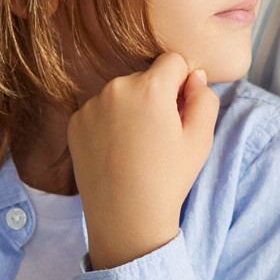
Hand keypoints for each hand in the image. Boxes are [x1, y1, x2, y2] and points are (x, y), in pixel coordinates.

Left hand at [67, 53, 219, 269]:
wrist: (125, 218)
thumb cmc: (168, 179)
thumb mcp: (201, 139)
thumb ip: (204, 98)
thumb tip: (194, 76)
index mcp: (150, 88)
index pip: (173, 61)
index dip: (182, 84)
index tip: (179, 113)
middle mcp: (116, 87)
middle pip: (146, 76)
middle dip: (155, 96)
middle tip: (158, 136)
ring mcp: (91, 104)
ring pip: (122, 92)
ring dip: (131, 108)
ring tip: (136, 146)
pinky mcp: (75, 121)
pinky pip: (100, 109)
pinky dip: (109, 122)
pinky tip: (116, 151)